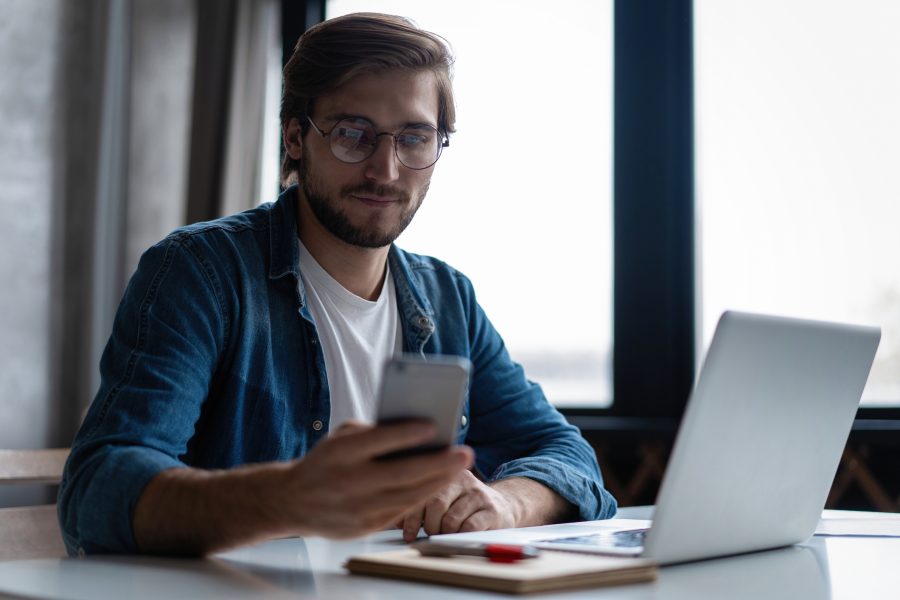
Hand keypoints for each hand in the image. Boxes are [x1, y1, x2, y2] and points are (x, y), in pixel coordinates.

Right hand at [282, 421, 473, 539]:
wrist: (292, 501)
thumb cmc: (325, 461)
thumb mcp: (340, 437)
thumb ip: (372, 432)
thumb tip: (415, 431)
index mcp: (340, 453)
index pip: (379, 441)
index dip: (408, 434)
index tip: (434, 426)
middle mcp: (348, 481)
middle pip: (402, 473)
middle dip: (438, 463)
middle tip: (464, 452)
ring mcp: (356, 508)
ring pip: (407, 496)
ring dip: (438, 481)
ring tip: (459, 467)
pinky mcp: (363, 527)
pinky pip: (400, 511)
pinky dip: (422, 496)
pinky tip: (438, 484)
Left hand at [397, 470, 518, 541]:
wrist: (502, 505)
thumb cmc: (462, 505)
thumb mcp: (443, 498)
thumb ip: (420, 504)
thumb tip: (393, 518)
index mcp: (446, 471)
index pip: (422, 491)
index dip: (411, 516)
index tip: (407, 533)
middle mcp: (463, 479)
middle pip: (436, 504)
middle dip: (428, 525)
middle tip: (428, 534)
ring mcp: (479, 493)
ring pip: (451, 519)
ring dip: (443, 533)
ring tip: (442, 535)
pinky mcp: (492, 510)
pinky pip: (469, 527)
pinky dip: (459, 536)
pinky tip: (458, 536)